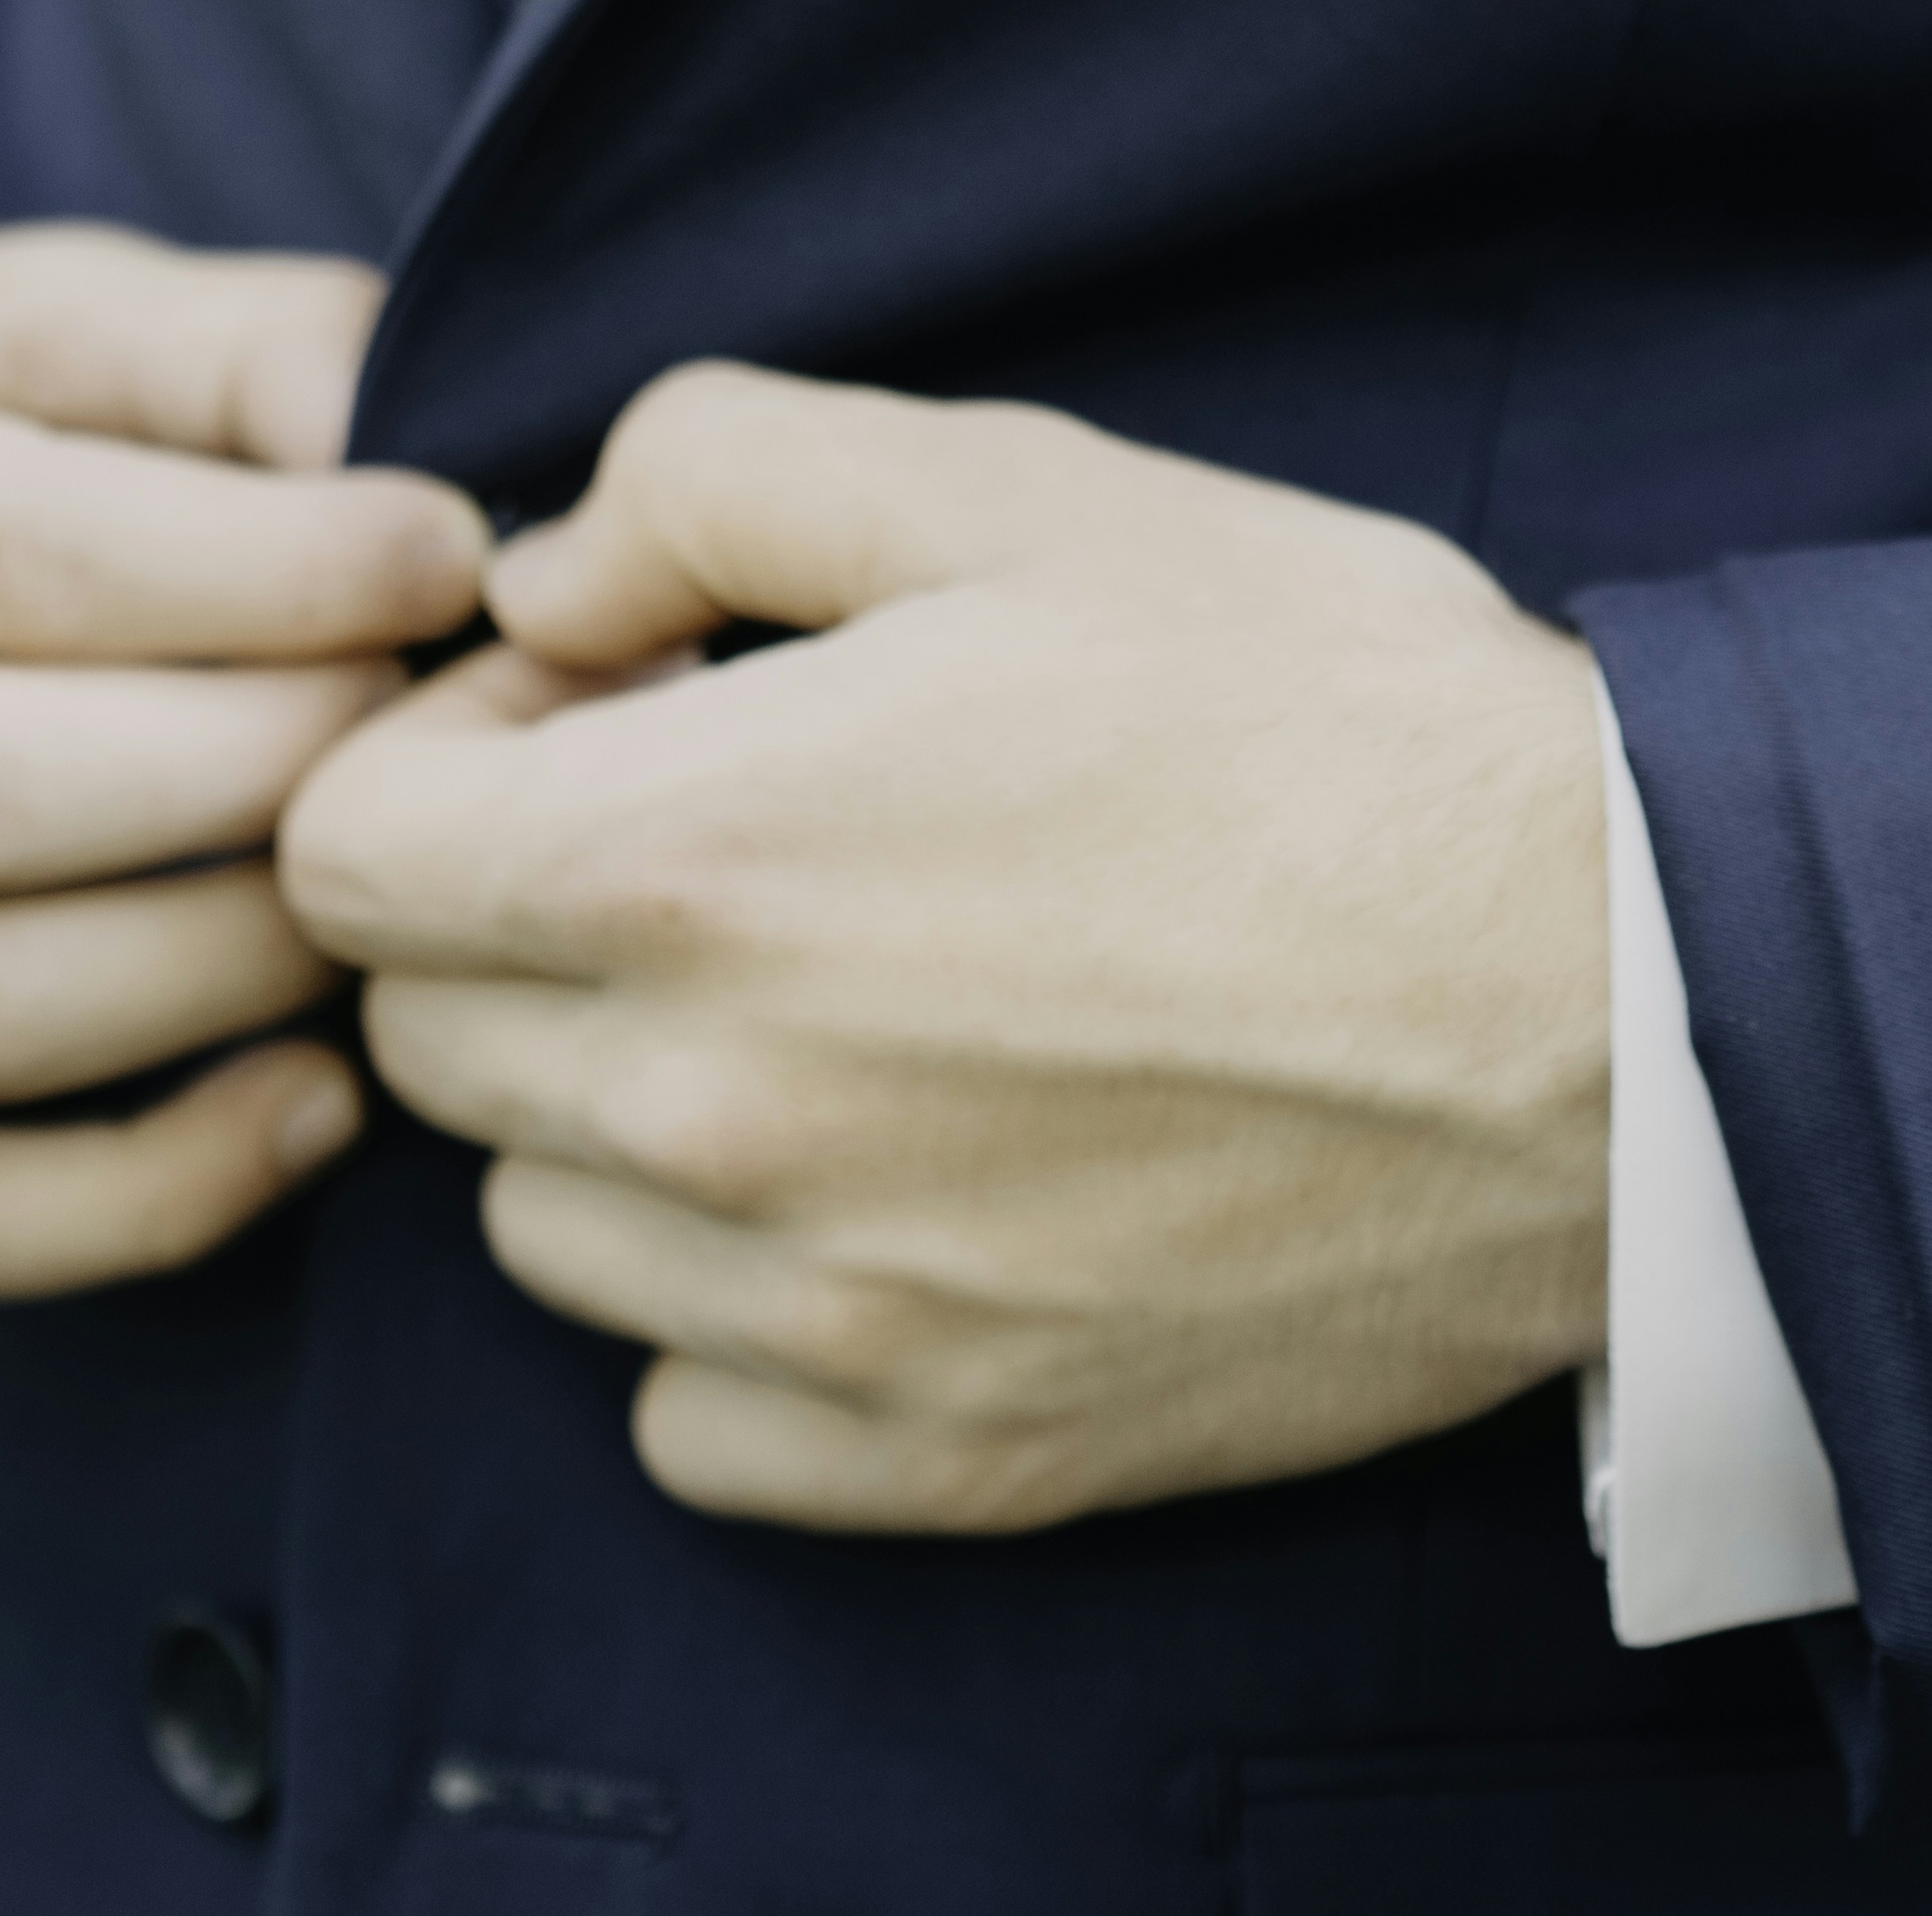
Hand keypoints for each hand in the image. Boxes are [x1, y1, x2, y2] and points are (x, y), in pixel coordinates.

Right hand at [0, 222, 489, 1300]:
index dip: (264, 572)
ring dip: (220, 975)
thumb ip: (205, 346)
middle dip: (257, 772)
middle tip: (421, 726)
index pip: (2, 553)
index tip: (443, 556)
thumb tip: (395, 448)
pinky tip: (303, 1107)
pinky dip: (129, 1200)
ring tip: (374, 888)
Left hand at [274, 366, 1606, 1532]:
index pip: (338, 855)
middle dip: (519, 917)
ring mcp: (822, 1315)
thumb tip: (543, 590)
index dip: (436, 757)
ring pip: (542, 1230)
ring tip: (825, 997)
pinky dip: (732, 1310)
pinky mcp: (941, 1456)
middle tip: (725, 836)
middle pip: (428, 1037)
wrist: (1592, 995)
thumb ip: (704, 475)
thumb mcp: (1007, 479)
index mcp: (692, 859)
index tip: (592, 719)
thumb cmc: (1308, 705)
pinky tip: (889, 1174)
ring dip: (618, 1112)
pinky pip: (684, 1411)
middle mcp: (711, 1114)